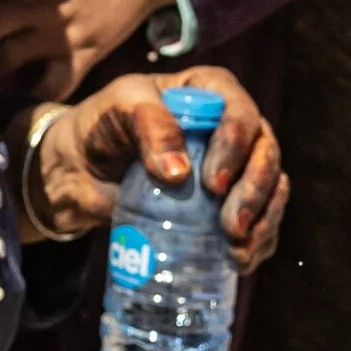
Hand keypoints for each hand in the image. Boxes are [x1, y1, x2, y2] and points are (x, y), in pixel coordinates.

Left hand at [24, 68, 288, 272]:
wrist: (79, 169)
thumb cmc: (100, 126)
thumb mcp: (117, 108)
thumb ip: (149, 125)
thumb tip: (180, 173)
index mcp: (208, 91)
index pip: (240, 111)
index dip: (236, 145)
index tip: (212, 183)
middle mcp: (229, 127)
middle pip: (265, 153)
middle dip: (255, 190)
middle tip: (231, 225)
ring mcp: (233, 167)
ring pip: (272, 188)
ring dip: (263, 220)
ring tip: (238, 249)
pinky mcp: (227, 203)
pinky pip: (260, 220)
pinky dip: (258, 241)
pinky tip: (241, 260)